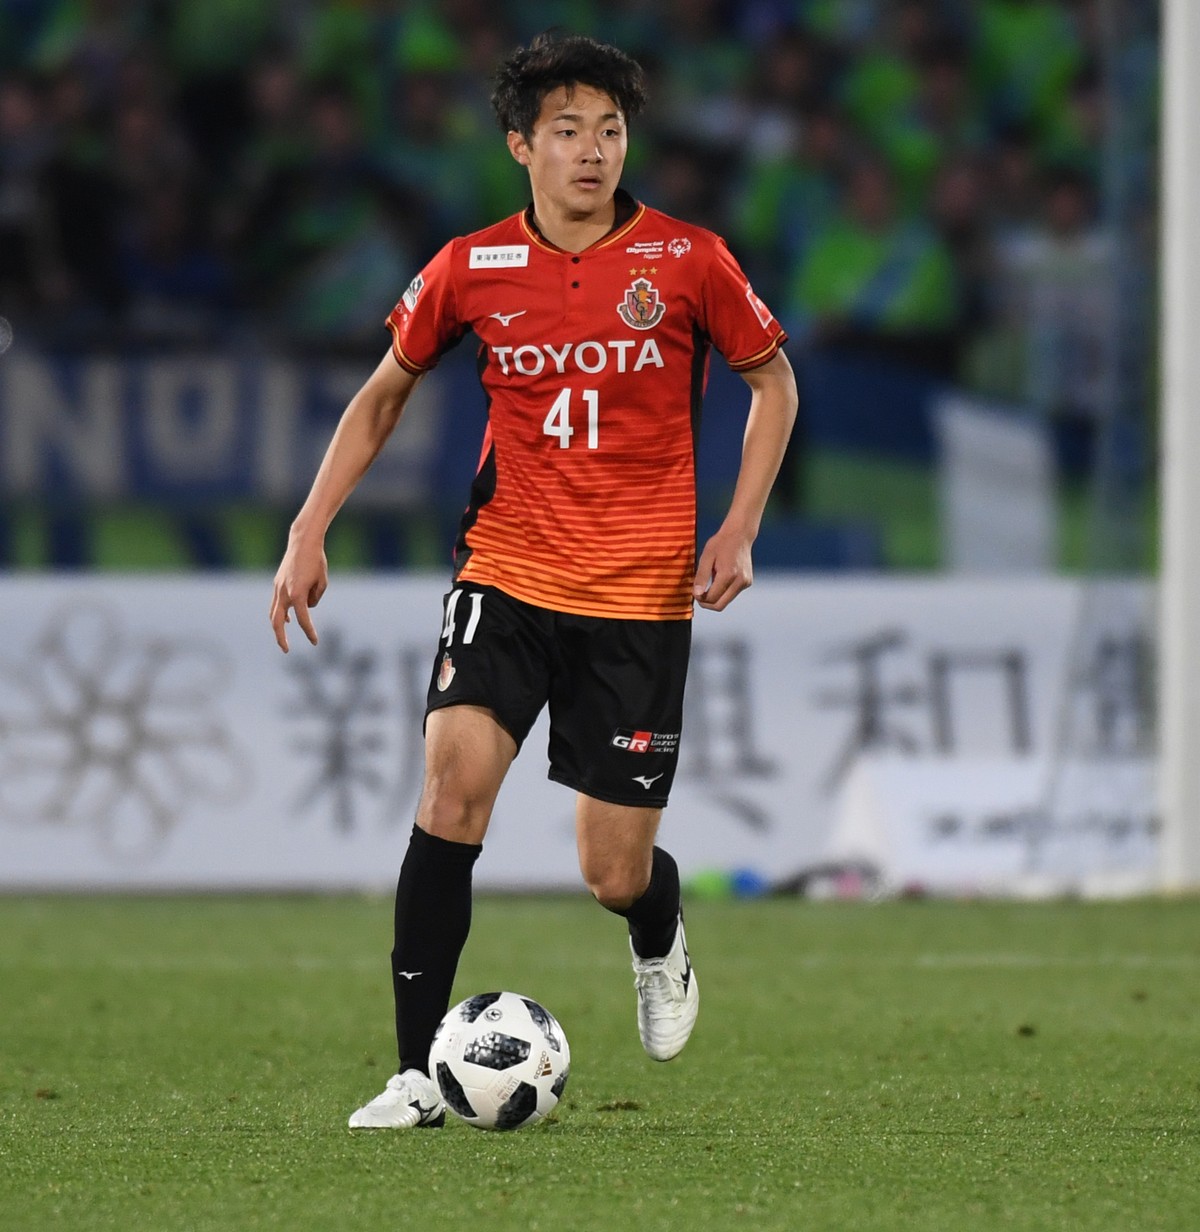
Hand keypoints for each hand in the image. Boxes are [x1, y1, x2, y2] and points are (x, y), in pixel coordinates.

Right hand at [269, 537, 327, 651]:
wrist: (302, 542)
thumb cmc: (316, 561)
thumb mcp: (322, 582)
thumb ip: (315, 598)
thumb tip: (307, 608)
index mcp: (298, 594)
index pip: (304, 620)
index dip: (310, 632)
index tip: (315, 642)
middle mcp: (285, 593)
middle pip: (277, 622)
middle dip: (280, 638)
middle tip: (286, 650)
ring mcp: (278, 588)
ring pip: (273, 613)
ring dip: (278, 627)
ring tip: (283, 639)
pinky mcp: (277, 583)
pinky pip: (276, 603)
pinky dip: (280, 613)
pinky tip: (288, 619)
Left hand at [692, 526, 752, 611]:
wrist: (740, 535)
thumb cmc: (721, 543)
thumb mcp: (706, 557)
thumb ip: (701, 577)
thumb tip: (697, 594)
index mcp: (728, 575)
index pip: (712, 598)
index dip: (700, 599)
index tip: (695, 592)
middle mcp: (740, 581)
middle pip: (720, 605)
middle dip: (707, 603)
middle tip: (699, 595)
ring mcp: (746, 583)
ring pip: (726, 601)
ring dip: (715, 598)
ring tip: (710, 583)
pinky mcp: (748, 582)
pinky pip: (732, 595)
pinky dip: (723, 592)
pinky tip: (719, 580)